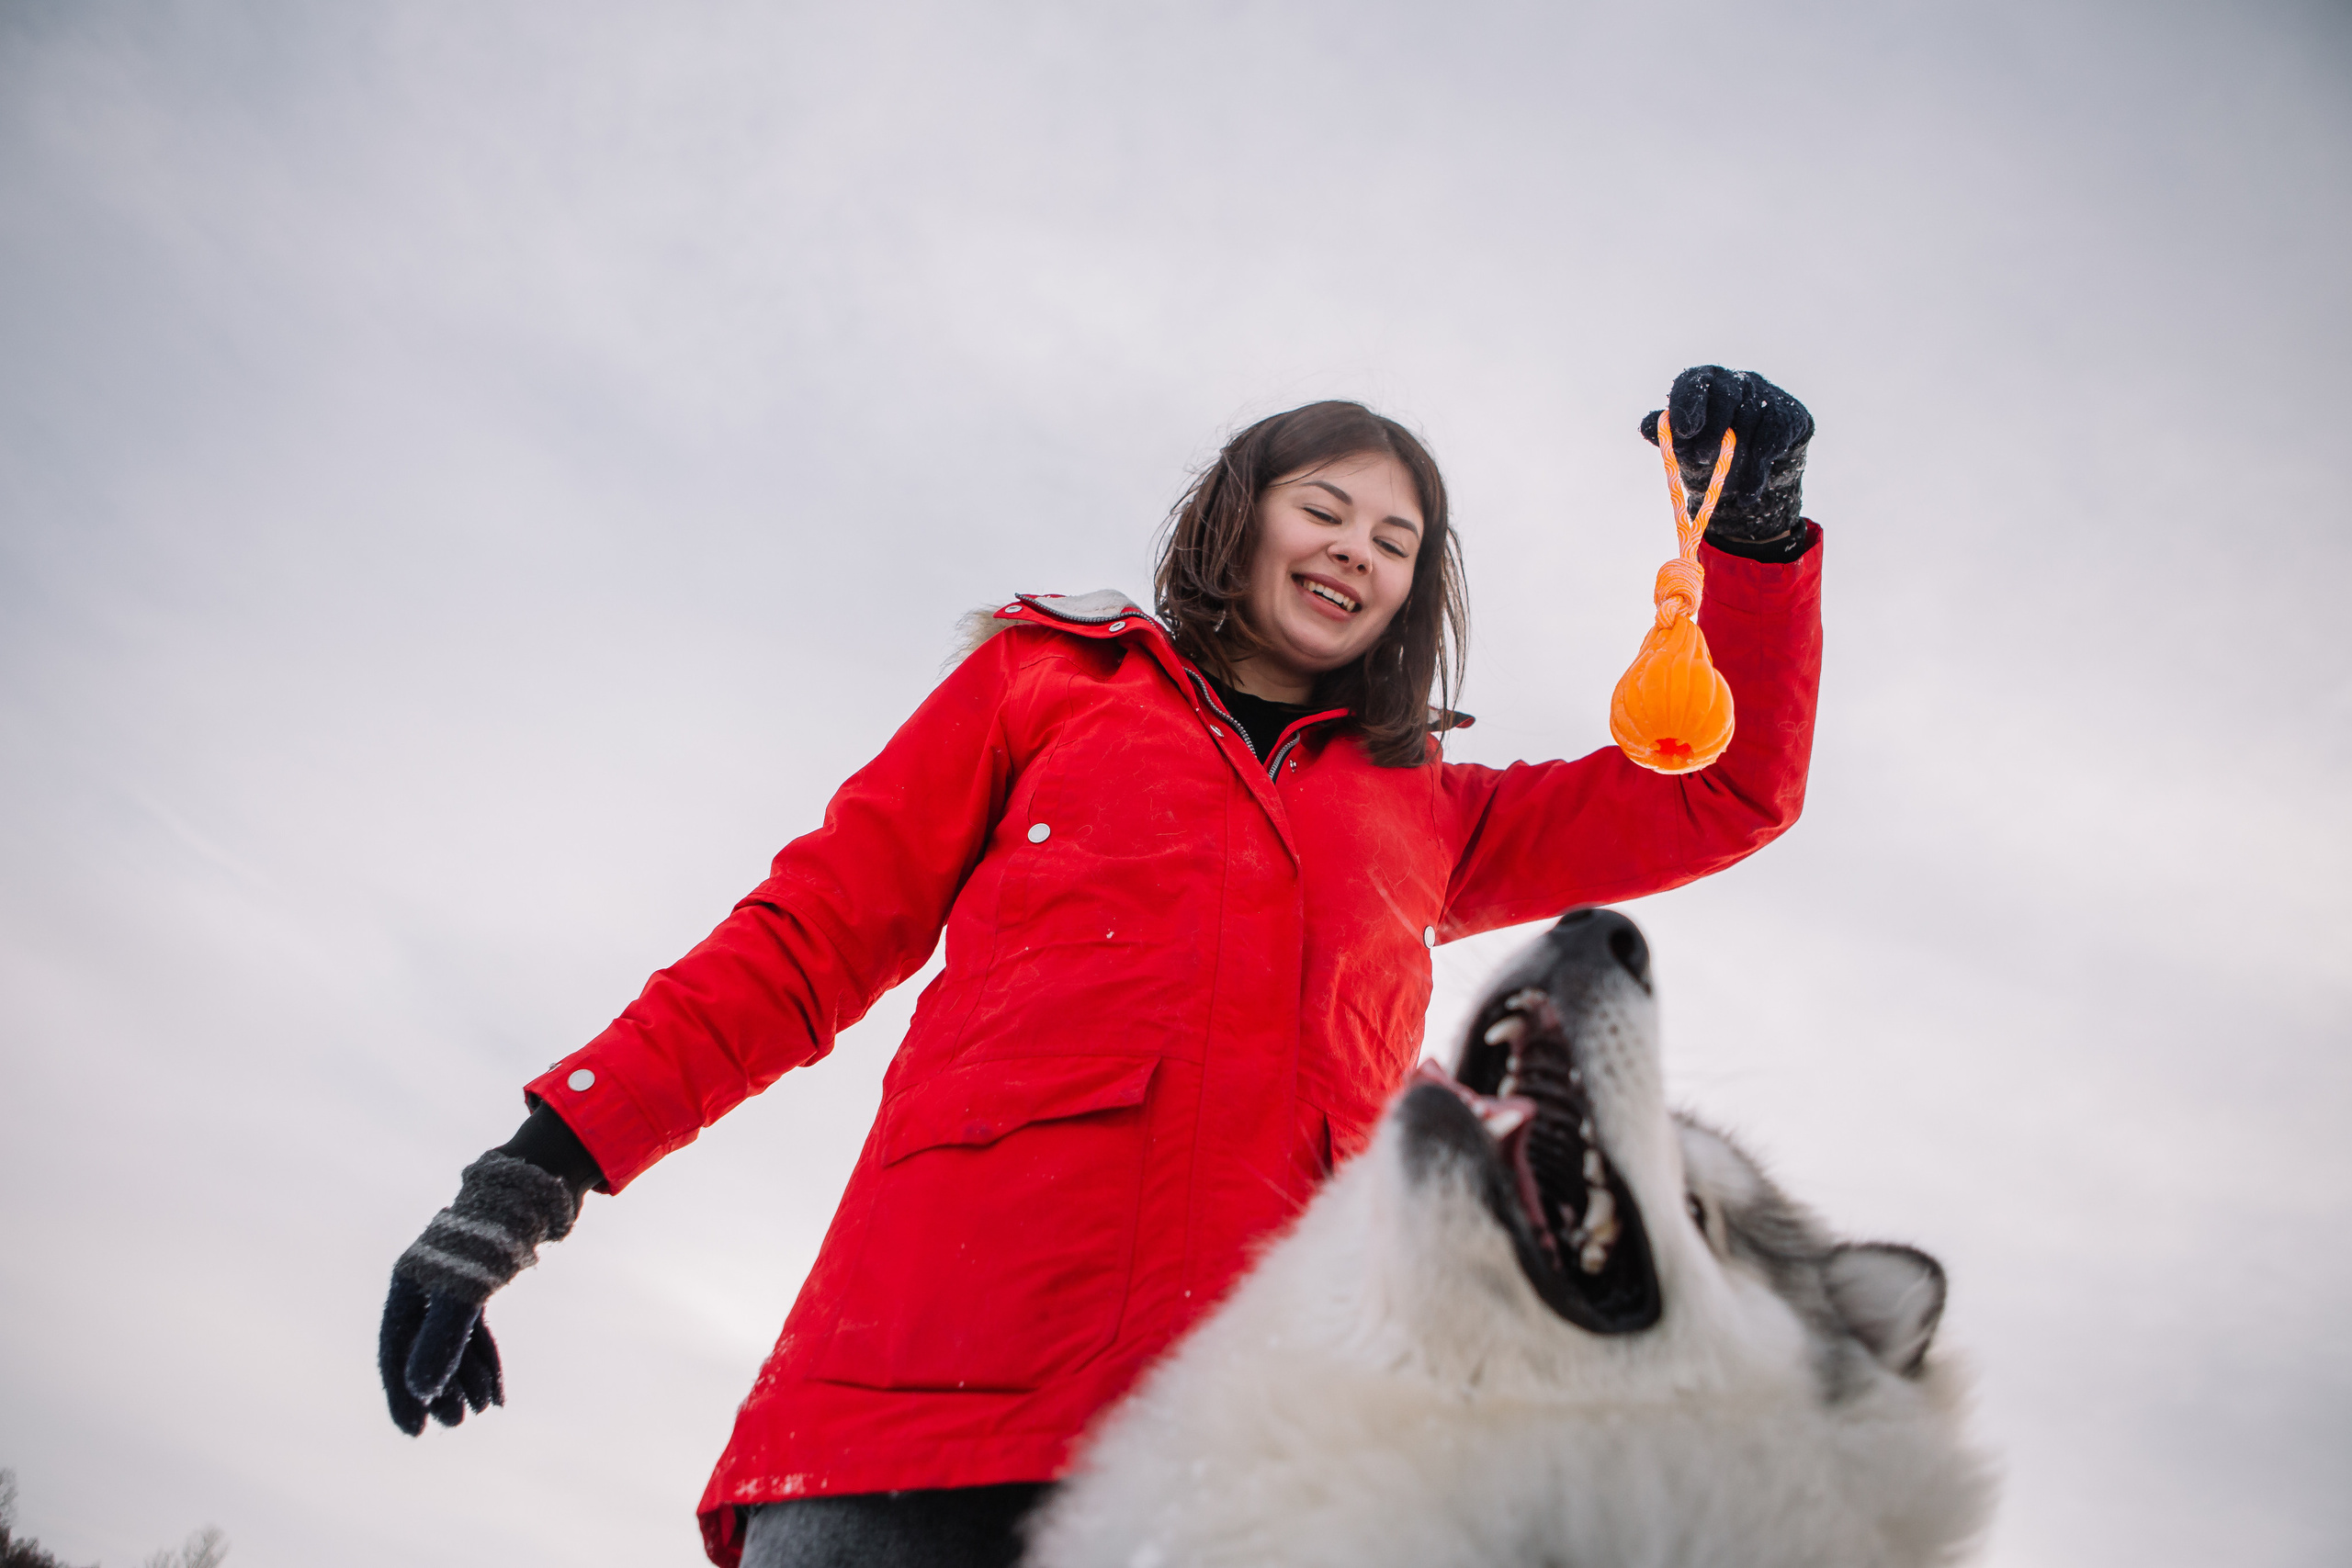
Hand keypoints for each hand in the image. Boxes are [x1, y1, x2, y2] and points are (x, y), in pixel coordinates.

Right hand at [378, 1151, 578, 1434]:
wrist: (536, 1189)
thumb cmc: (493, 1236)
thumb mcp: (464, 1293)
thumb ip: (441, 1341)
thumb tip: (422, 1394)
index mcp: (407, 1283)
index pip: (395, 1348)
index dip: (402, 1393)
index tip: (414, 1431)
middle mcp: (425, 1284)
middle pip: (423, 1349)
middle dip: (439, 1390)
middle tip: (456, 1422)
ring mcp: (454, 1285)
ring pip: (452, 1344)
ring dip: (464, 1380)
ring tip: (480, 1410)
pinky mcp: (482, 1285)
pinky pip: (476, 1333)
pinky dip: (485, 1362)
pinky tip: (497, 1395)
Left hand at [1640, 367, 1812, 547]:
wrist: (1755, 469)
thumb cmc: (1711, 449)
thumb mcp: (1685, 443)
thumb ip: (1665, 434)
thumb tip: (1648, 426)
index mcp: (1705, 382)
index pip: (1695, 382)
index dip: (1690, 403)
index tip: (1684, 430)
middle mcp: (1737, 380)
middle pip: (1727, 394)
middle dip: (1713, 429)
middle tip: (1701, 458)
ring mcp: (1767, 394)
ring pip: (1751, 422)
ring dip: (1736, 459)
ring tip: (1726, 488)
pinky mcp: (1789, 415)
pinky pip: (1772, 442)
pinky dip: (1757, 473)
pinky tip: (1747, 493)